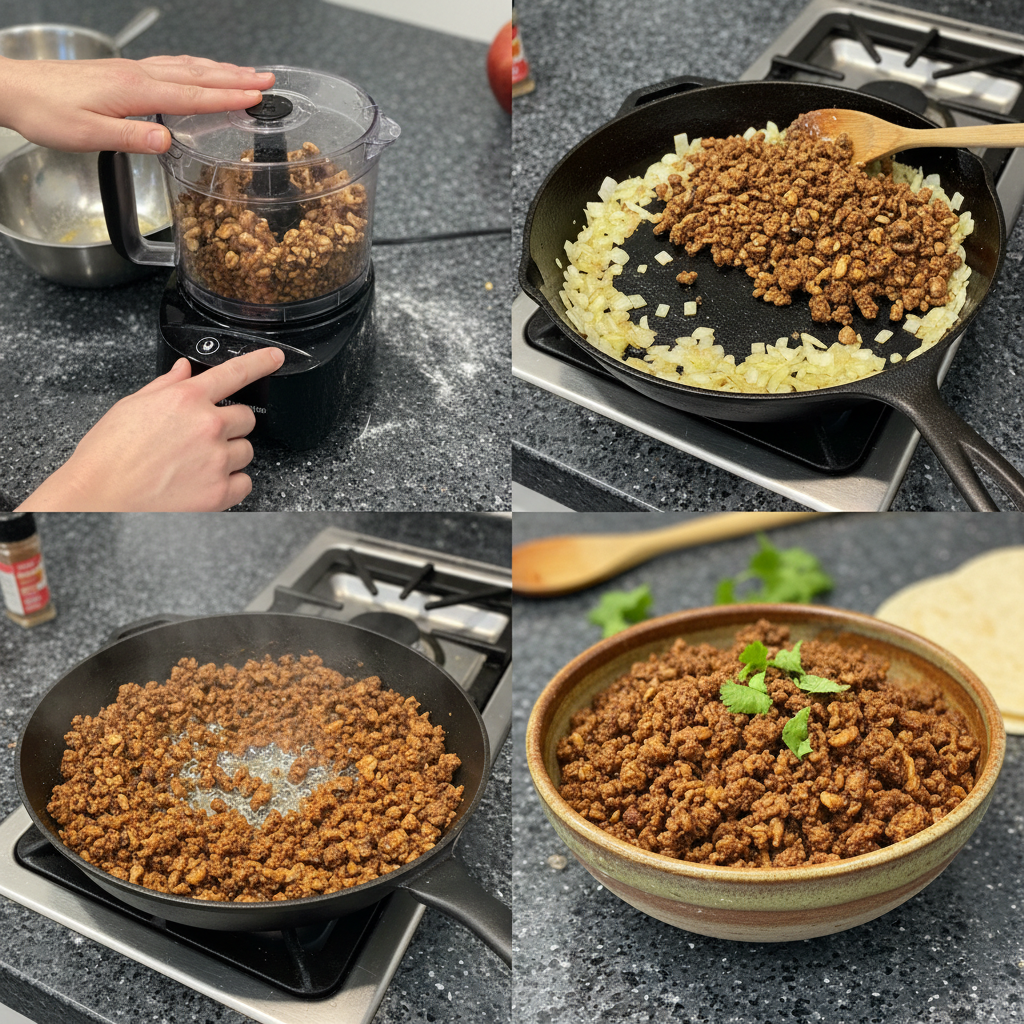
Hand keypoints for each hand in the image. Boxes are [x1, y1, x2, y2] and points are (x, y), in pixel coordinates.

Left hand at [0, 55, 274, 152]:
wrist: (15, 89)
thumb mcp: (89, 134)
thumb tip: (168, 140)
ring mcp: (131, 71)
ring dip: (220, 70)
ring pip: (186, 67)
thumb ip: (131, 136)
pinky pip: (170, 66)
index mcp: (135, 91)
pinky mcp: (123, 72)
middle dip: (235, 78)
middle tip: (267, 80)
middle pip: (197, 75)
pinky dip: (195, 67)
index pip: (192, 95)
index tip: (256, 98)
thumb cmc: (48, 113)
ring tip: (247, 74)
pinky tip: (201, 71)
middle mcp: (138, 75)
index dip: (227, 97)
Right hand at [17, 347, 285, 511]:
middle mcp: (208, 426)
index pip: (234, 373)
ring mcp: (216, 460)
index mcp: (186, 399)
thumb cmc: (109, 454)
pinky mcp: (219, 492)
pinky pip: (245, 482)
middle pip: (246, 418)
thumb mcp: (132, 406)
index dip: (260, 362)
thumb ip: (166, 386)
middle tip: (202, 437)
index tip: (276, 357)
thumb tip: (185, 370)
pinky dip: (231, 483)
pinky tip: (205, 482)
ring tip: (196, 463)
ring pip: (246, 450)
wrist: (99, 497)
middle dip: (230, 425)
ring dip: (229, 454)